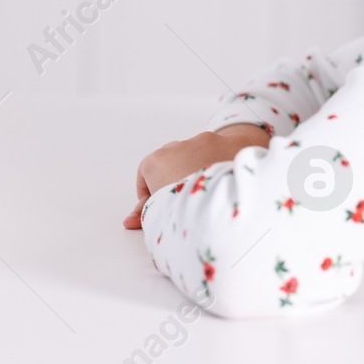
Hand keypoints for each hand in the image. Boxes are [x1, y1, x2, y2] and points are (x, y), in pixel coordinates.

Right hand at [122, 123, 270, 228]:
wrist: (236, 198)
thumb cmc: (191, 212)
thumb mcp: (163, 215)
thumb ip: (145, 213)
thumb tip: (128, 222)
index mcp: (156, 162)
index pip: (146, 173)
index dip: (151, 192)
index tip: (161, 205)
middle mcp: (179, 146)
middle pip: (172, 160)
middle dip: (177, 177)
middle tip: (188, 200)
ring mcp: (206, 140)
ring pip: (199, 152)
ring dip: (201, 167)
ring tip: (211, 191)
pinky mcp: (230, 141)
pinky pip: (224, 149)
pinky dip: (225, 162)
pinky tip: (230, 180)